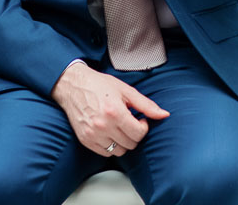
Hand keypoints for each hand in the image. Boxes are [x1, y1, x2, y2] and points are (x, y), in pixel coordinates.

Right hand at [51, 61, 168, 156]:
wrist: (73, 86)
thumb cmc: (99, 85)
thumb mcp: (126, 90)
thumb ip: (146, 105)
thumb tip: (164, 114)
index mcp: (115, 112)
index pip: (139, 133)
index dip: (144, 127)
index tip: (140, 119)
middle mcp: (103, 126)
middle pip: (130, 143)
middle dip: (135, 134)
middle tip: (130, 122)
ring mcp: (93, 134)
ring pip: (119, 151)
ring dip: (124, 142)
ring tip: (120, 128)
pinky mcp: (85, 140)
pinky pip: (105, 153)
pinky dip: (111, 146)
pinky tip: (110, 132)